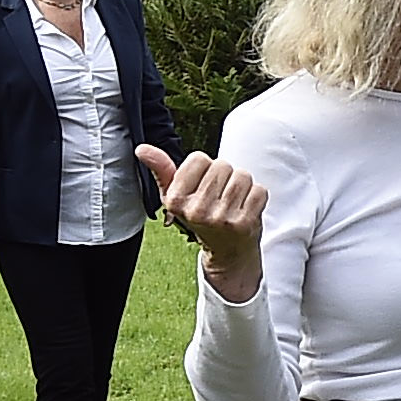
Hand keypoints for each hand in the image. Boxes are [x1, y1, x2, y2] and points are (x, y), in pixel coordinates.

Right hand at [144, 144, 265, 299]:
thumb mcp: (176, 195)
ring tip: (232, 202)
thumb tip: (142, 149)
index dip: (204, 169)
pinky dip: (256, 196)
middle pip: (222, 165)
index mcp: (176, 200)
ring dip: (241, 185)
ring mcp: (221, 218)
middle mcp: (197, 210)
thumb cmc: (201, 217)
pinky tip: (245, 209)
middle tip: (219, 196)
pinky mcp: (245, 223)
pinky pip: (259, 190)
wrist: (228, 250)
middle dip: (224, 176)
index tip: (202, 186)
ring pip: (242, 176)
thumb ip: (162, 170)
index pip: (198, 158)